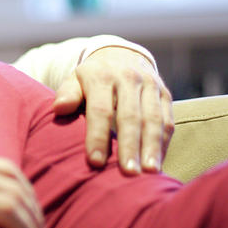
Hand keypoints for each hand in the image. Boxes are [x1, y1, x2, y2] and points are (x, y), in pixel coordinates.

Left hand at [52, 46, 172, 173]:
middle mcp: (129, 78)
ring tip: (149, 172)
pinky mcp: (165, 94)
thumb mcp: (74, 80)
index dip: (97, 136)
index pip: (100, 110)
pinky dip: (164, 143)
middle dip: (130, 146)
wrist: (120, 54)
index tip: (94, 161)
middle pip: (130, 117)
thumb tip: (59, 109)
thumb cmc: (91, 78)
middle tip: (128, 172)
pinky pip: (167, 120)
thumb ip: (67, 94)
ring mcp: (150, 85)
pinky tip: (158, 162)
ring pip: (153, 119)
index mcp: (102, 76)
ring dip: (152, 147)